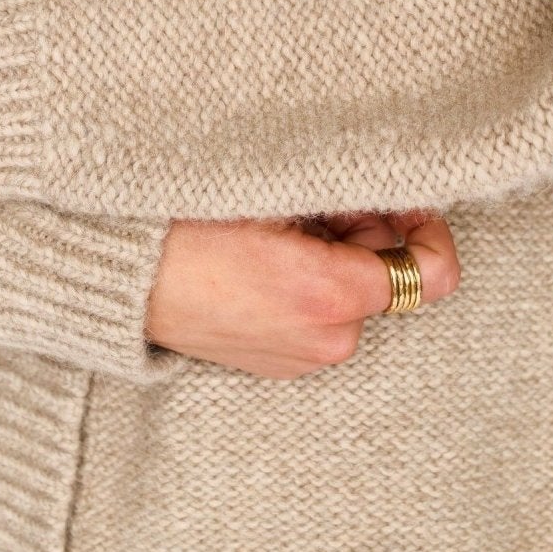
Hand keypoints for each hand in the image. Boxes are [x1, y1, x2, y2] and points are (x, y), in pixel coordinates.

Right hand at [143, 208, 461, 377]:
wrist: (118, 280)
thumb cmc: (186, 225)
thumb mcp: (275, 191)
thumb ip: (349, 193)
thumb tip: (398, 186)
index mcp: (332, 295)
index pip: (435, 273)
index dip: (428, 226)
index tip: (403, 195)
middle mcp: (328, 340)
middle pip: (390, 275)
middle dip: (367, 231)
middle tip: (314, 196)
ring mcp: (302, 360)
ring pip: (354, 294)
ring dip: (337, 255)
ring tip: (279, 224)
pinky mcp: (277, 365)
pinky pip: (322, 316)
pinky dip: (312, 284)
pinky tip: (265, 256)